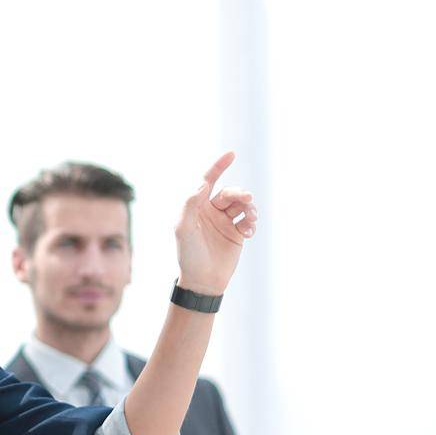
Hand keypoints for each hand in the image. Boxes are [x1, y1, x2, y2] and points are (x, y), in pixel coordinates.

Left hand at [174, 151, 257, 294]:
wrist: (203, 280)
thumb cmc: (188, 254)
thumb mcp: (183, 229)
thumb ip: (190, 205)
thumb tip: (202, 184)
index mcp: (196, 207)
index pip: (208, 181)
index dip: (218, 167)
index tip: (232, 154)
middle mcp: (211, 212)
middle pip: (230, 193)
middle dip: (240, 194)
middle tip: (247, 200)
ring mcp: (225, 222)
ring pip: (242, 205)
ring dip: (249, 208)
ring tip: (249, 220)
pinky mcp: (236, 233)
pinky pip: (249, 220)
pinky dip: (251, 222)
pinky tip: (248, 232)